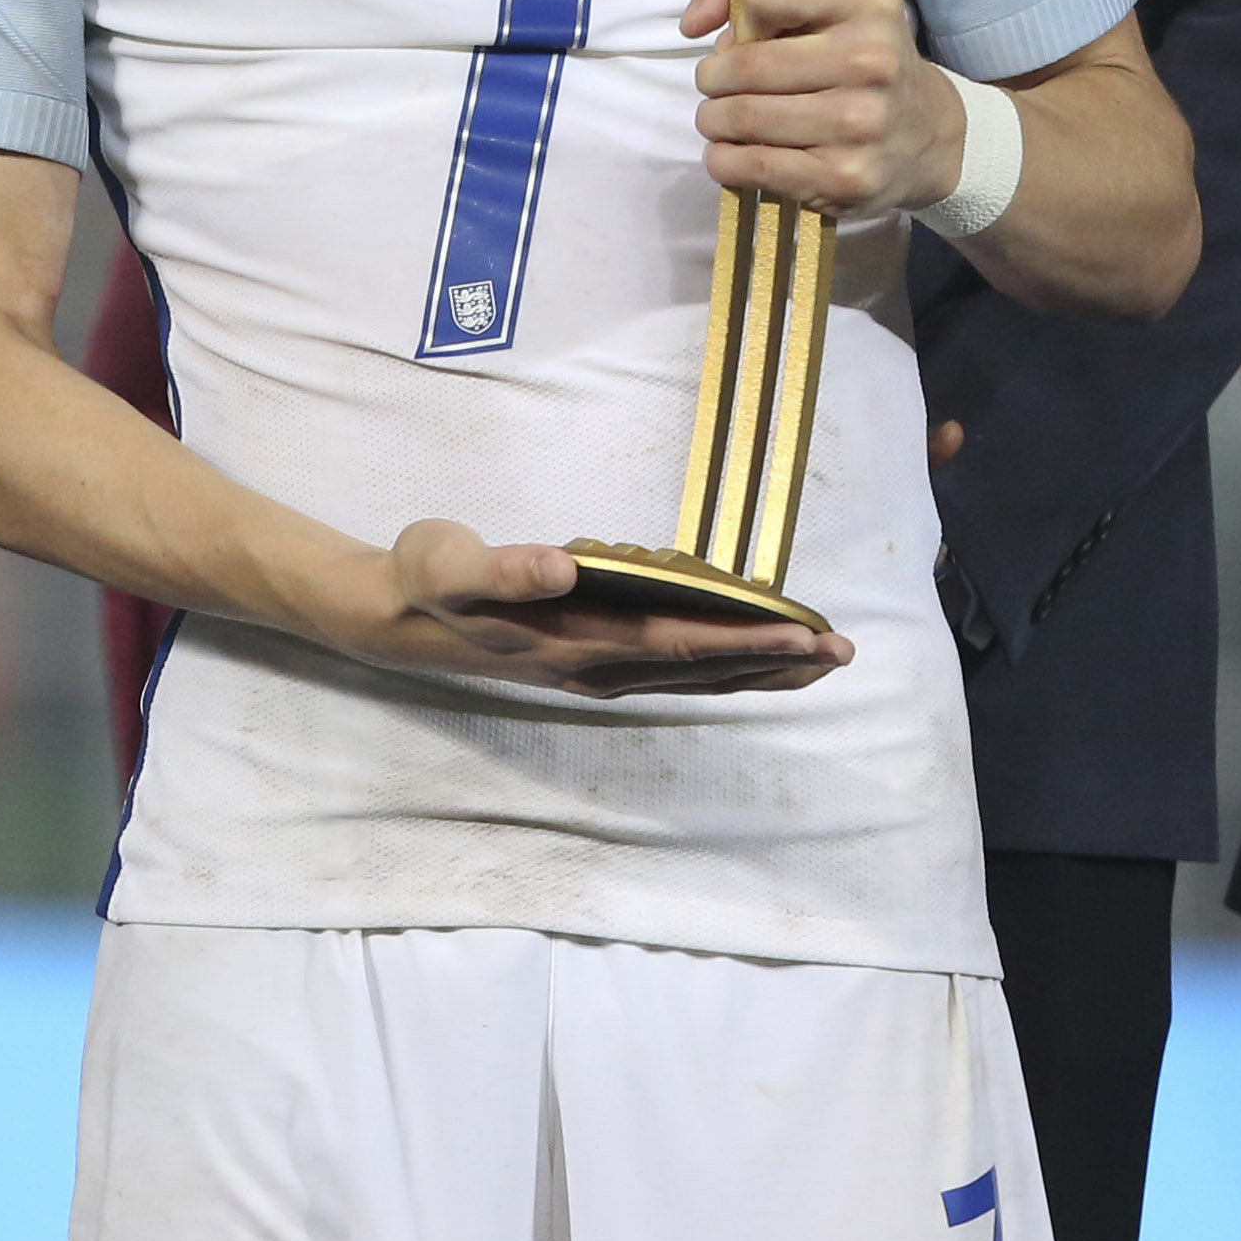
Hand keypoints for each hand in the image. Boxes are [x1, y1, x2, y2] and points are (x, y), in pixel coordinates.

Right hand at [321, 517, 846, 699]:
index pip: (679, 644)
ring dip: (758, 673)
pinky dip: (723, 670)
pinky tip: (749, 663)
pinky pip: (676, 672)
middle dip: (774, 662)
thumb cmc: (428, 578)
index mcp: (576, 641)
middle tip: (845, 653)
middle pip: (702, 669)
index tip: (802, 634)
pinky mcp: (594, 662)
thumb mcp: (451, 563)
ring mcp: (596, 670)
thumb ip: (504, 568)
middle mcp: (596, 666)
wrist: (395, 617)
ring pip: (694, 678)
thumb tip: (562, 565)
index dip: (744, 640)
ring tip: (818, 664)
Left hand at [682, 0, 961, 216]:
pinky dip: (724, 159)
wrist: (925, 135)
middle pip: (744, 65)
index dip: (741, 17)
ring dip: (713, 119)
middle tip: (717, 85)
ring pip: (741, 117)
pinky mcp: (843, 177)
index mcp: (867, 2)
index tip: (750, 35)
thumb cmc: (856, 56)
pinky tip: (731, 152)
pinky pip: (752, 166)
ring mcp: (859, 124)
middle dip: (712, 77)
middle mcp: (870, 60)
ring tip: (722, 118)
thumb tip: (694, 22)